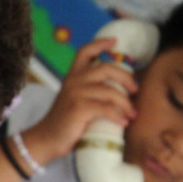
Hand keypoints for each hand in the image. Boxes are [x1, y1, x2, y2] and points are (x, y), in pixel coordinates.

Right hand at [21, 37, 139, 165]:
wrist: (47, 139)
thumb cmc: (66, 122)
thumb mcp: (75, 100)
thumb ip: (91, 91)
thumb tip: (121, 90)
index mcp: (72, 76)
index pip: (84, 52)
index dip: (100, 44)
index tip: (115, 42)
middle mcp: (73, 81)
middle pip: (106, 68)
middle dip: (126, 78)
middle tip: (135, 90)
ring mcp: (76, 94)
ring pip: (110, 91)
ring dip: (126, 103)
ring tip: (132, 114)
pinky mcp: (79, 109)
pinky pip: (106, 108)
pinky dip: (118, 115)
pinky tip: (123, 122)